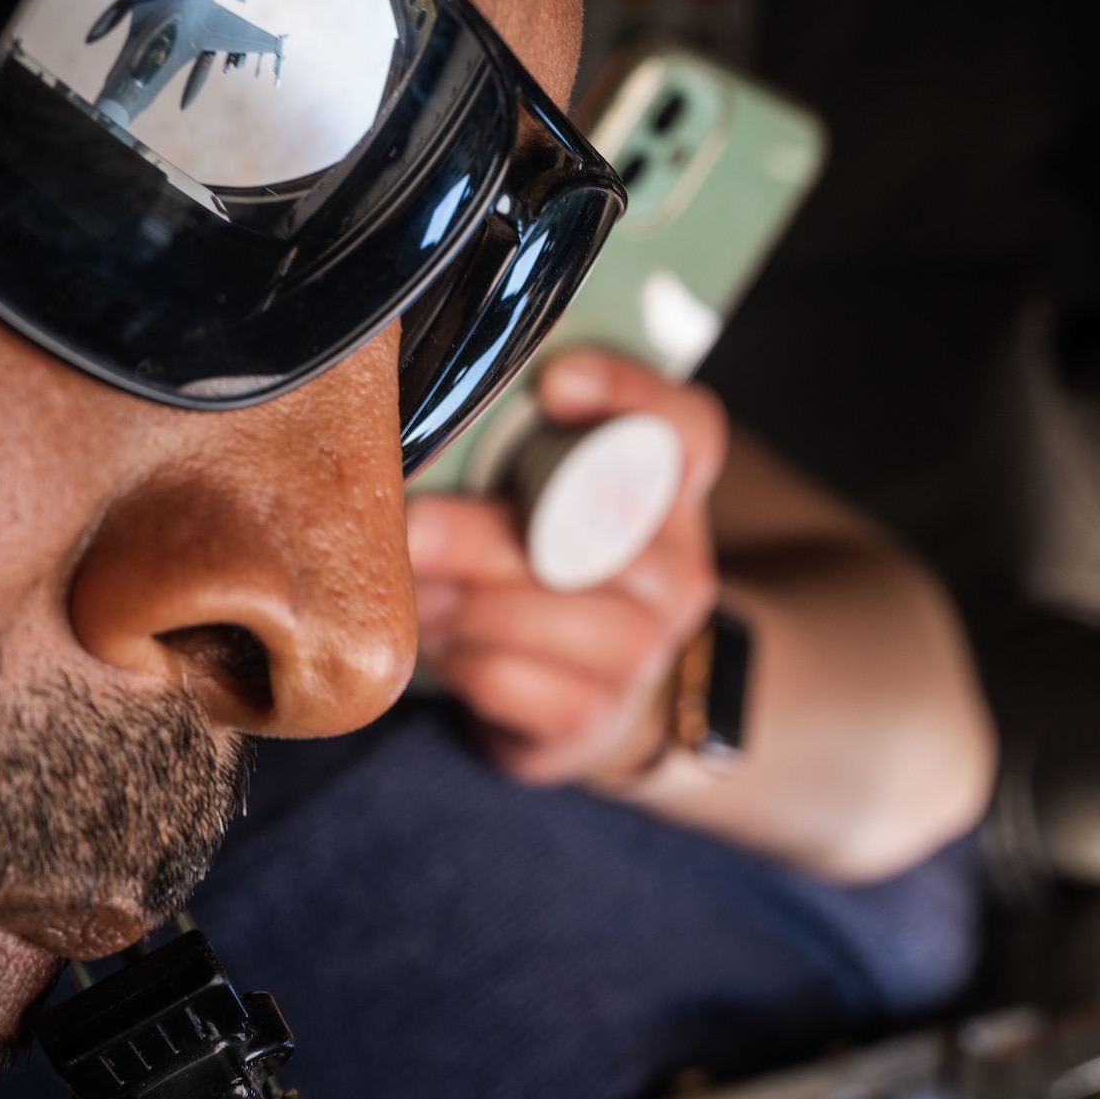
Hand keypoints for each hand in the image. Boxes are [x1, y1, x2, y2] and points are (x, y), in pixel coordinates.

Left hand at [409, 348, 727, 784]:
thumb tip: (417, 412)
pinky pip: (512, 680)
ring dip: (463, 602)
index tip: (554, 383)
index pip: (687, 430)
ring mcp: (644, 649)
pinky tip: (438, 644)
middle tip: (412, 524)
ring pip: (551, 614)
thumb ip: (521, 447)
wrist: (591, 695)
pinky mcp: (593, 715)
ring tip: (412, 591)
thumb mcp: (554, 497)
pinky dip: (460, 660)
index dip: (631, 395)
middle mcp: (676, 570)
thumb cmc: (551, 568)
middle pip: (595, 534)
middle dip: (489, 531)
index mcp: (673, 495)